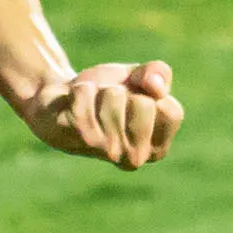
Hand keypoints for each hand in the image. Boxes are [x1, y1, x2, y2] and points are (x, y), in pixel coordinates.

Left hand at [26, 60, 183, 169]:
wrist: (61, 96)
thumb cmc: (105, 91)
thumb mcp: (137, 77)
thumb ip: (158, 74)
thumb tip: (157, 87)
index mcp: (157, 148)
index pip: (171, 112)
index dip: (152, 95)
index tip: (135, 100)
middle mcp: (134, 158)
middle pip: (144, 104)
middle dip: (125, 91)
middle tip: (109, 102)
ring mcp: (104, 151)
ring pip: (114, 98)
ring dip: (100, 90)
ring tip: (91, 104)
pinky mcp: (75, 138)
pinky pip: (86, 97)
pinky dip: (80, 89)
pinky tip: (73, 104)